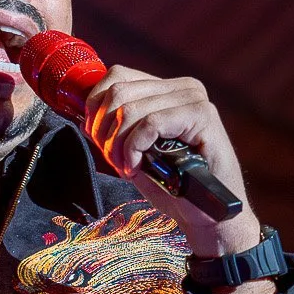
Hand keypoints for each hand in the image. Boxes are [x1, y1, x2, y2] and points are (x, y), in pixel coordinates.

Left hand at [82, 64, 261, 261]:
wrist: (209, 216)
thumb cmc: (174, 187)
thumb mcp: (136, 154)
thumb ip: (115, 132)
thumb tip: (84, 120)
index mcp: (167, 89)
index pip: (116, 77)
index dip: (96, 108)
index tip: (98, 141)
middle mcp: (182, 87)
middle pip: (118, 92)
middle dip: (104, 131)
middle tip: (114, 161)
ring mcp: (194, 99)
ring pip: (130, 109)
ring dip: (118, 145)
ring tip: (127, 167)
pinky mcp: (202, 116)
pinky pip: (150, 123)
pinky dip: (134, 149)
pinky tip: (137, 168)